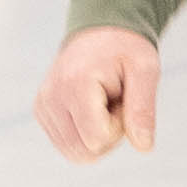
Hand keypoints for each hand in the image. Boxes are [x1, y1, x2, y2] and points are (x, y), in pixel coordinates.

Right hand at [36, 25, 158, 158]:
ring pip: (76, 153)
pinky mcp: (42, 112)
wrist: (100, 33)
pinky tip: (91, 109)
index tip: (122, 97)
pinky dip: (85, 134)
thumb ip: (143, 109)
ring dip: (98, 136)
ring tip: (103, 104)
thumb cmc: (125, 50)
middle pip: (85, 151)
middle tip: (114, 102)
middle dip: (109, 134)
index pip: (98, 139)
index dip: (119, 126)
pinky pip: (68, 147)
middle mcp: (51, 96)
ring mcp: (43, 106)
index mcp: (75, 83)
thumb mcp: (145, 71)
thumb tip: (144, 147)